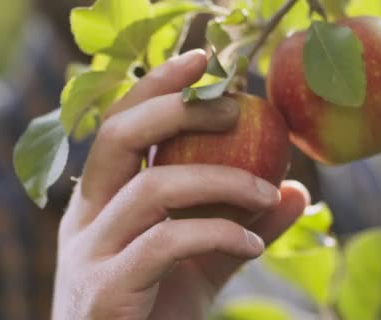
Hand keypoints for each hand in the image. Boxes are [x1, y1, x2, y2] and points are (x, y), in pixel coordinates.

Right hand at [52, 50, 309, 319]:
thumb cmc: (153, 310)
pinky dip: (218, 233)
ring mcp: (90, 252)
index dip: (156, 85)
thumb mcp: (202, 261)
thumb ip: (241, 225)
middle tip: (236, 106)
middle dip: (178, 109)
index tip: (203, 60)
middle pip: (119, 136)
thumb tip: (294, 189)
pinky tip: (252, 245)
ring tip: (268, 191)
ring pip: (152, 189)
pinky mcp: (106, 290)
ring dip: (222, 181)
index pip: (120, 123)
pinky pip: (167, 242)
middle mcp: (86, 217)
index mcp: (100, 199)